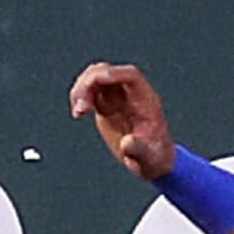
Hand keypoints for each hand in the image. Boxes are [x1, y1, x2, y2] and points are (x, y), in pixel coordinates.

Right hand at [68, 61, 175, 180]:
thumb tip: (127, 143)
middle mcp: (131, 95)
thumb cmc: (155, 158)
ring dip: (81, 89)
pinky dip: (79, 98)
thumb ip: (139, 150)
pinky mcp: (105, 106)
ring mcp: (117, 98)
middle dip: (90, 82)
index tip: (96, 82)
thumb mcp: (149, 158)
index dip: (113, 73)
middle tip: (81, 106)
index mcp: (146, 101)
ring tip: (78, 112)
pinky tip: (78, 114)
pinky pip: (89, 91)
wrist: (151, 162)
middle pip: (107, 71)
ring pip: (95, 77)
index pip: (131, 76)